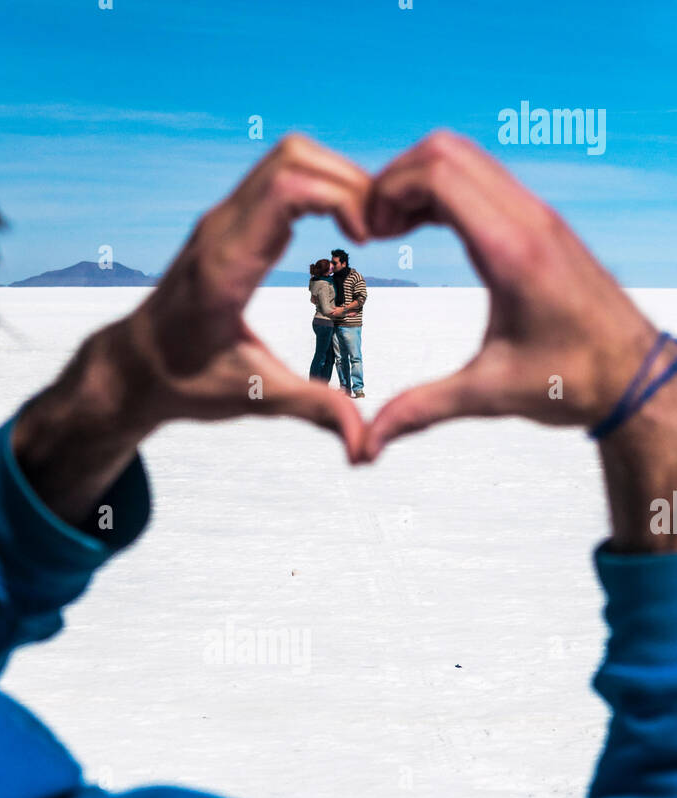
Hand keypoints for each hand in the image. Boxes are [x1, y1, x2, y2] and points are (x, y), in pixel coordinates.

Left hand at [14, 136, 370, 524]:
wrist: (135, 367)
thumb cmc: (187, 383)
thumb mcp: (255, 400)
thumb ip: (314, 411)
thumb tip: (364, 448)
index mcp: (226, 267)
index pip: (286, 189)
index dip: (340, 198)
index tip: (368, 241)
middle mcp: (221, 229)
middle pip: (293, 156)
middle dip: (349, 181)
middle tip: (378, 230)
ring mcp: (223, 218)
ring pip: (288, 157)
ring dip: (336, 179)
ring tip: (366, 229)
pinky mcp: (229, 220)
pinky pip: (280, 178)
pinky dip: (319, 188)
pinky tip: (341, 230)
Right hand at [364, 132, 659, 456]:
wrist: (633, 376)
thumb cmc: (573, 382)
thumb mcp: (488, 396)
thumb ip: (422, 410)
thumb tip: (369, 443)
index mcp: (511, 252)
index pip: (439, 175)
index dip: (389, 190)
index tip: (368, 232)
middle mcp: (527, 220)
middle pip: (446, 150)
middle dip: (396, 178)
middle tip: (373, 227)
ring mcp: (538, 215)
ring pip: (466, 156)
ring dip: (420, 180)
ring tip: (392, 227)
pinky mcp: (542, 222)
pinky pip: (484, 177)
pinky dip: (446, 187)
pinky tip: (425, 227)